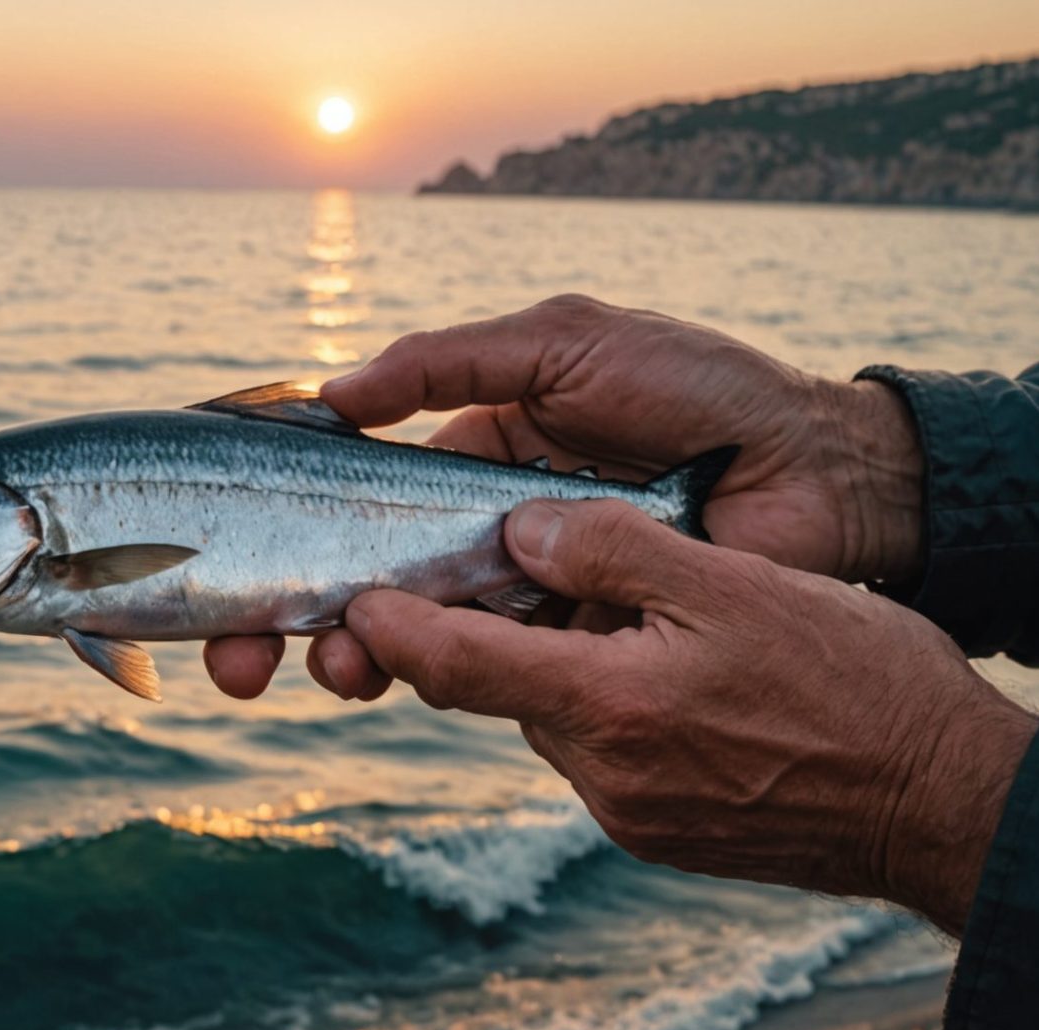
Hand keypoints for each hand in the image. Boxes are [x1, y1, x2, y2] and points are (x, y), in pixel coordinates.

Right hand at [206, 294, 925, 699]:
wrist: (814, 472)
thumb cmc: (693, 389)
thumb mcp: (561, 344)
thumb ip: (448, 365)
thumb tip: (333, 396)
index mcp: (464, 455)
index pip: (346, 497)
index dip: (281, 530)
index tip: (224, 559)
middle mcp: (476, 529)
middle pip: (352, 580)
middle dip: (279, 621)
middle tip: (235, 660)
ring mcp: (518, 592)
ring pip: (405, 634)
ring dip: (341, 654)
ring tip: (322, 666)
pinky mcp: (567, 647)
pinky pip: (485, 670)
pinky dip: (429, 676)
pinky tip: (393, 674)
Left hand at [340, 497, 1037, 933]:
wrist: (946, 803)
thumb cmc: (857, 685)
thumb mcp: (736, 586)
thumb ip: (615, 549)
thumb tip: (519, 527)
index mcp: (604, 706)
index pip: (454, 663)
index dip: (390, 627)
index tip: (350, 600)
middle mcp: (600, 773)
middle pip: (498, 689)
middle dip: (483, 633)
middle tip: (485, 573)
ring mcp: (631, 812)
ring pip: (552, 716)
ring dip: (554, 665)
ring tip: (604, 608)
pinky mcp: (664, 831)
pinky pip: (602, 751)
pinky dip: (602, 703)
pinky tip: (656, 668)